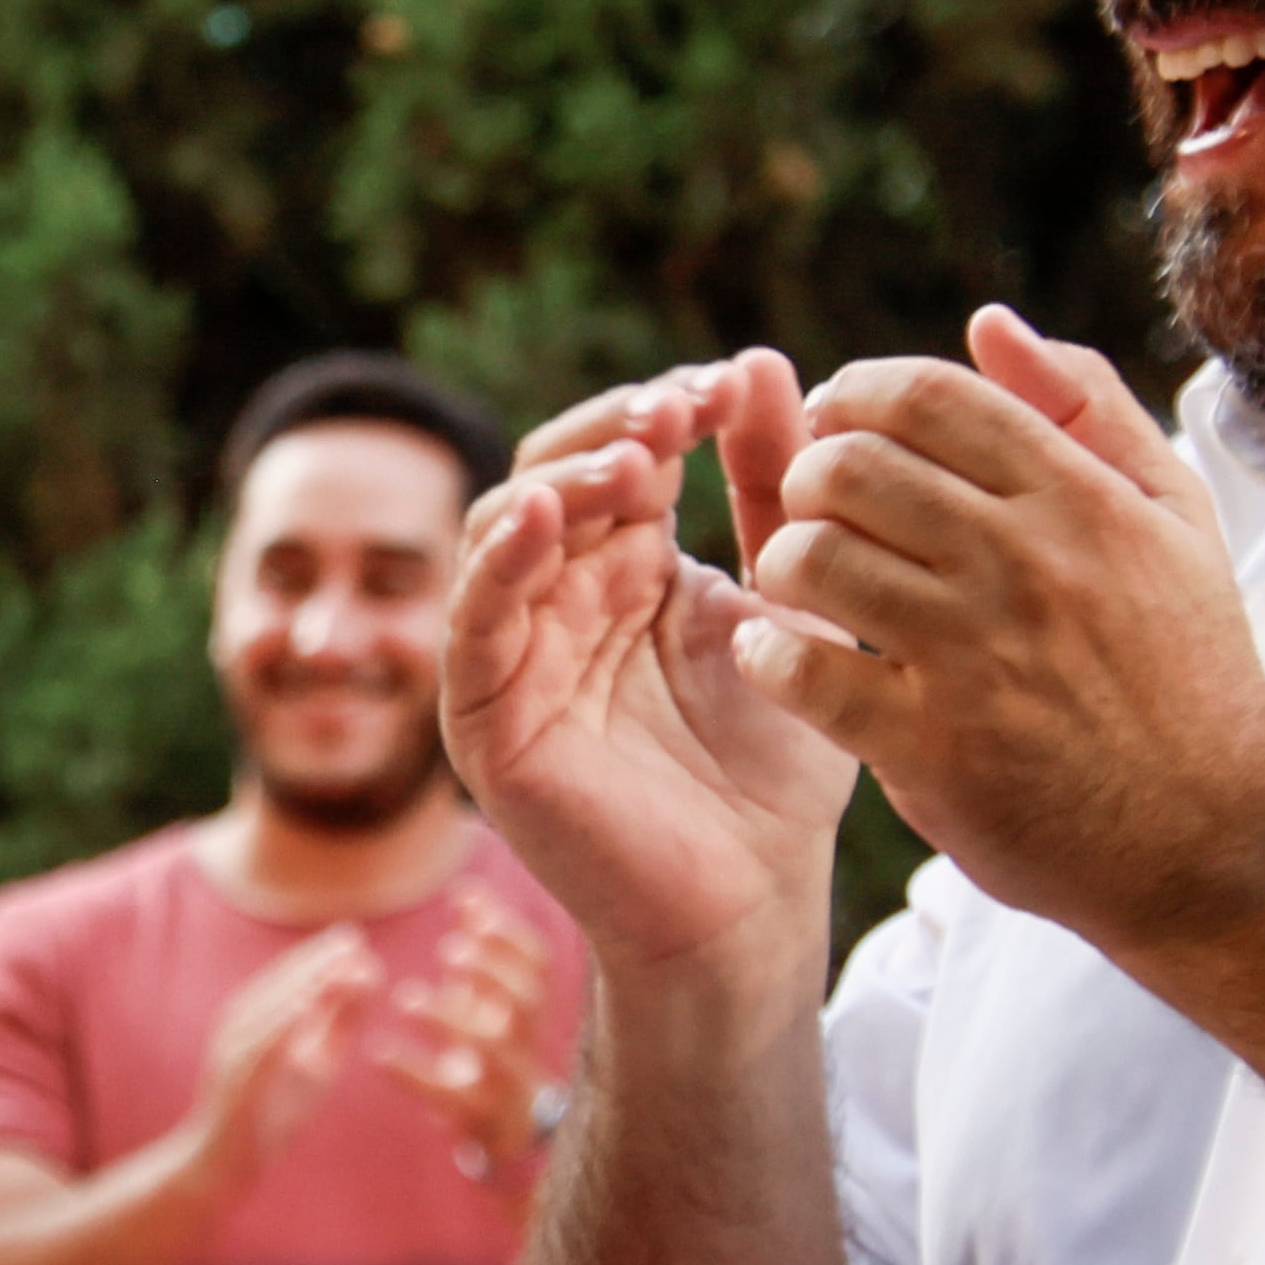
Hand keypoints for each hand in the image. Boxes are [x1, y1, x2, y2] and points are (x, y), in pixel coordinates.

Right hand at [191, 927, 378, 1179]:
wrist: (225, 1166)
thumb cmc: (270, 1114)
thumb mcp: (316, 1063)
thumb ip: (338, 1024)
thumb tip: (366, 981)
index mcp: (258, 1021)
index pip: (289, 980)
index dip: (320, 956)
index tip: (355, 936)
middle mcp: (239, 1028)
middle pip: (279, 986)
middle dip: (316, 960)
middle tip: (352, 936)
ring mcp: (234, 1054)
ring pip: (269, 1009)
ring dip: (303, 984)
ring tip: (335, 964)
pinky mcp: (235, 1082)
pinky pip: (258, 1047)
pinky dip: (281, 1022)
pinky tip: (306, 1006)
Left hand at [376, 884, 560, 1183]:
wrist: (511, 1135)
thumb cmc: (493, 1053)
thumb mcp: (487, 1001)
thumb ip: (480, 951)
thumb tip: (467, 893)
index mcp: (528, 1010)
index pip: (538, 965)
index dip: (509, 934)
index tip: (469, 907)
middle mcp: (525, 1043)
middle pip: (527, 1002)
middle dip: (493, 971)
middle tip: (450, 950)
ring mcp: (505, 1082)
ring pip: (493, 1049)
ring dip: (452, 1018)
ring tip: (406, 998)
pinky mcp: (477, 1118)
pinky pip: (447, 1097)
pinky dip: (412, 1072)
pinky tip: (378, 1052)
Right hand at [444, 352, 854, 974]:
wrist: (753, 905)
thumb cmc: (777, 770)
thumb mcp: (791, 610)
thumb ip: (773, 494)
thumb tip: (762, 360)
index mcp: (627, 568)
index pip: (618, 452)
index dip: (663, 408)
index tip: (732, 384)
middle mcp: (559, 600)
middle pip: (552, 472)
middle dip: (612, 429)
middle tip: (680, 407)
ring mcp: (515, 657)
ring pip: (501, 530)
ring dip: (560, 481)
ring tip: (635, 461)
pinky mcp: (486, 719)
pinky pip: (474, 624)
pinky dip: (500, 562)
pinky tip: (550, 519)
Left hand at [740, 307, 1264, 946]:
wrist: (1215, 836)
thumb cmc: (1187, 666)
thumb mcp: (1175, 519)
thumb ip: (1088, 406)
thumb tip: (987, 322)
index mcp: (1081, 497)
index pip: (928, 395)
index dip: (855, 392)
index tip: (836, 421)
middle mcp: (1028, 564)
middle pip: (854, 465)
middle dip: (808, 473)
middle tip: (813, 507)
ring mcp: (979, 656)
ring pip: (817, 558)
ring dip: (782, 560)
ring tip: (798, 580)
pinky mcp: (937, 748)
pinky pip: (808, 672)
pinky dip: (770, 654)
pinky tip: (778, 653)